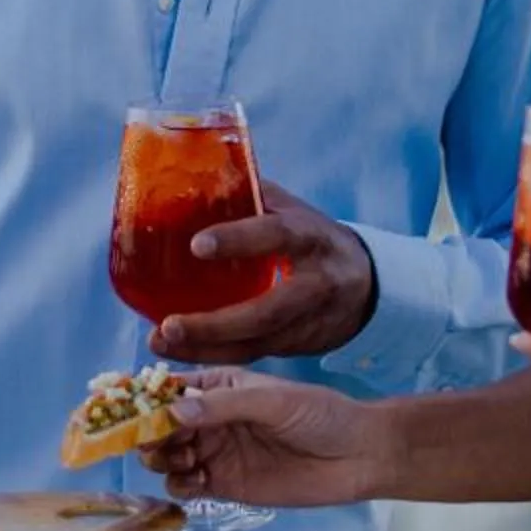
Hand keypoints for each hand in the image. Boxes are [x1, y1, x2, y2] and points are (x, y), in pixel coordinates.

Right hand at [137, 368, 383, 507]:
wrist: (357, 457)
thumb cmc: (320, 415)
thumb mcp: (272, 400)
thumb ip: (222, 406)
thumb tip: (172, 413)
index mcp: (218, 385)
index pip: (168, 388)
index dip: (140, 397)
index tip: (117, 408)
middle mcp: (210, 417)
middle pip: (159, 426)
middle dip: (147, 434)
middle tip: (153, 444)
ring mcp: (215, 451)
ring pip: (167, 457)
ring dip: (162, 460)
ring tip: (181, 462)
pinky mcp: (224, 484)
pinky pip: (186, 486)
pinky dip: (179, 486)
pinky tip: (195, 482)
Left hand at [149, 182, 378, 362]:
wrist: (371, 285)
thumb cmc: (315, 239)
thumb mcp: (295, 211)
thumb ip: (253, 196)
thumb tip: (196, 175)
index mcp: (312, 237)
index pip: (278, 235)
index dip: (240, 239)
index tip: (196, 245)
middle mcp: (316, 284)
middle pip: (268, 311)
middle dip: (217, 323)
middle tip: (169, 323)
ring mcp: (310, 322)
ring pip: (258, 343)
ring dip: (206, 347)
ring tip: (160, 341)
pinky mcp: (300, 347)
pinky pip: (254, 355)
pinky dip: (215, 355)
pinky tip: (179, 350)